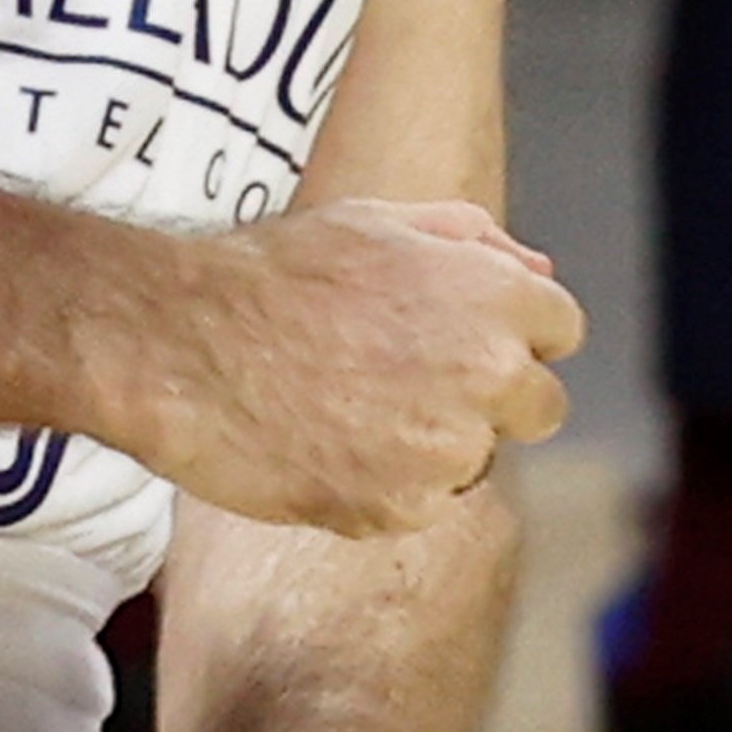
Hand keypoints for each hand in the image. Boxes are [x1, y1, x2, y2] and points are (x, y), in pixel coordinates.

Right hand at [135, 197, 577, 534]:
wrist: (172, 342)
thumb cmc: (266, 273)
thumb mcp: (371, 223)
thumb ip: (470, 239)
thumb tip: (537, 268)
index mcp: (493, 297)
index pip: (559, 331)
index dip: (504, 331)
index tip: (447, 334)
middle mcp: (488, 374)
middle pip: (540, 406)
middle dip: (486, 396)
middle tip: (399, 378)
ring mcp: (446, 449)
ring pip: (474, 460)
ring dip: (429, 444)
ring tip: (342, 408)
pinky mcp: (397, 508)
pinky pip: (415, 504)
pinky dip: (375, 484)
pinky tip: (317, 442)